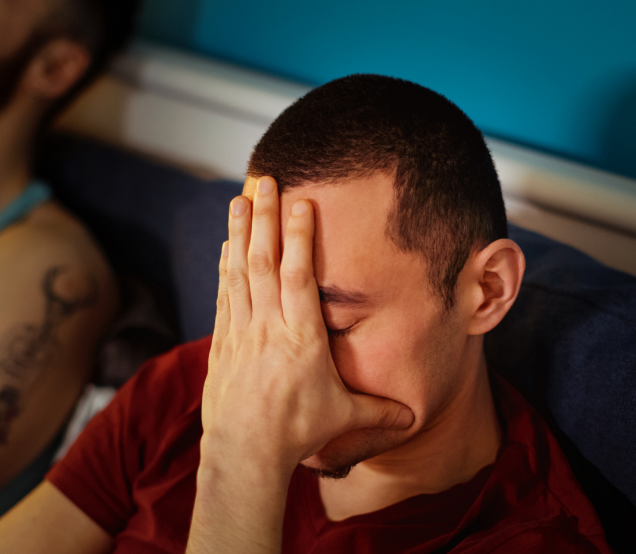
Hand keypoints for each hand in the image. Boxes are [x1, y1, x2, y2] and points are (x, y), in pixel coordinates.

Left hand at [200, 176, 413, 470]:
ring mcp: (240, 333)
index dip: (300, 235)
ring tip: (239, 200)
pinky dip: (226, 267)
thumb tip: (414, 417)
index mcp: (301, 336)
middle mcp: (268, 326)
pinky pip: (224, 295)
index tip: (301, 201)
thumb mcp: (344, 418)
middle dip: (265, 218)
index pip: (299, 274)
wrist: (245, 453)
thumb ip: (378, 410)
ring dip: (239, 233)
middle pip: (264, 261)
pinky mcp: (222, 345)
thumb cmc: (297, 433)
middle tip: (263, 181)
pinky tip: (227, 248)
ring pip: (239, 272)